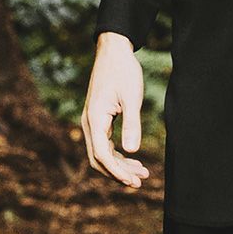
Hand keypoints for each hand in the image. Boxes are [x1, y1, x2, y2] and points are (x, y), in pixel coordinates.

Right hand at [82, 32, 149, 188]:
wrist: (114, 51)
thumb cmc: (123, 71)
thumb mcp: (132, 98)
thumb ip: (132, 124)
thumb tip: (131, 151)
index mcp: (94, 118)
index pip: (101, 154)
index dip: (116, 171)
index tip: (133, 181)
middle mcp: (89, 123)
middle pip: (99, 159)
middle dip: (118, 173)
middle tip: (140, 182)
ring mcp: (93, 122)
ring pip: (102, 154)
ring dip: (120, 166)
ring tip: (143, 174)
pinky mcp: (99, 120)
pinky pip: (105, 145)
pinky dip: (118, 156)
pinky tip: (134, 160)